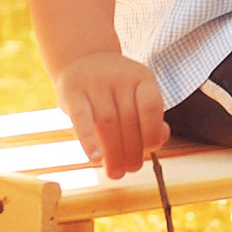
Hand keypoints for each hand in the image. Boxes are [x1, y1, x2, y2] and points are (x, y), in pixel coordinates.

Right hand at [54, 51, 168, 179]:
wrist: (81, 58)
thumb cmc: (115, 88)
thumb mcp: (138, 94)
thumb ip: (151, 118)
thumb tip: (160, 139)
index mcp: (141, 77)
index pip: (151, 107)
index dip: (152, 132)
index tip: (149, 151)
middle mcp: (119, 77)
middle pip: (129, 120)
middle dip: (131, 150)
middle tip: (129, 170)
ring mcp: (94, 83)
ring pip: (107, 123)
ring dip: (113, 153)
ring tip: (115, 173)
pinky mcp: (71, 92)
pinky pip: (81, 119)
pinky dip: (88, 140)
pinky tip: (94, 158)